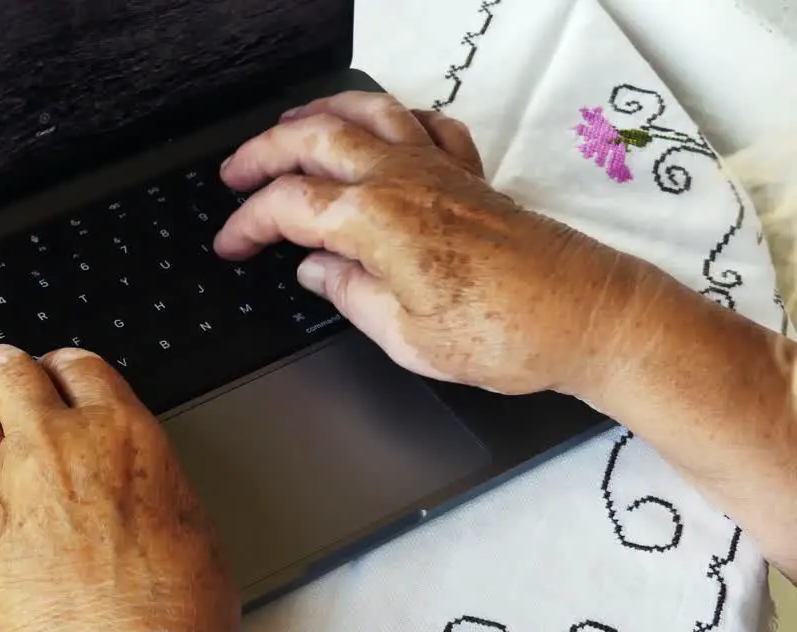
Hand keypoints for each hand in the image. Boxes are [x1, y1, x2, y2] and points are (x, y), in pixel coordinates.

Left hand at [0, 346, 237, 631]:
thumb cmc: (170, 615)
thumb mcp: (193, 524)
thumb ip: (155, 486)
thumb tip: (147, 490)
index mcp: (121, 433)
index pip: (81, 368)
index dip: (64, 362)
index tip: (56, 366)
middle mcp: (53, 442)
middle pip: (12, 372)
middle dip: (2, 365)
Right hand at [215, 92, 668, 394]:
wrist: (586, 319)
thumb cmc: (504, 334)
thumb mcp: (403, 336)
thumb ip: (348, 294)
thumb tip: (316, 272)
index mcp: (375, 219)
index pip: (287, 205)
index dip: (246, 223)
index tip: (229, 243)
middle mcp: (403, 178)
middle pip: (314, 137)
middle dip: (263, 151)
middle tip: (235, 174)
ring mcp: (440, 169)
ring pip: (367, 111)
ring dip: (320, 114)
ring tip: (290, 127)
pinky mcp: (471, 176)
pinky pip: (425, 124)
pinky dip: (393, 119)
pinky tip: (382, 132)